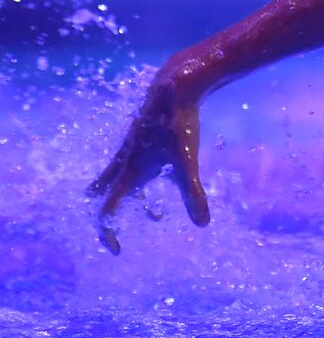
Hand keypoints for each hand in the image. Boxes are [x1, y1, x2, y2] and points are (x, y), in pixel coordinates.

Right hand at [87, 76, 209, 253]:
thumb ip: (193, 194)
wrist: (173, 88)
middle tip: (114, 227)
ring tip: (151, 211)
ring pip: (123, 178)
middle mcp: (125, 162)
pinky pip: (137, 164)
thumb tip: (202, 225)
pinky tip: (162, 172)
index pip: (108, 210)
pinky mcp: (144, 137)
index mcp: (128, 172)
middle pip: (108, 194)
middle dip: (110, 212)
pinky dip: (145, 178)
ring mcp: (133, 148)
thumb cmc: (177, 126)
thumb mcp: (187, 163)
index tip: (117, 249)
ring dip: (134, 197)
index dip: (107, 232)